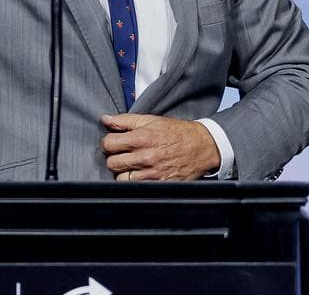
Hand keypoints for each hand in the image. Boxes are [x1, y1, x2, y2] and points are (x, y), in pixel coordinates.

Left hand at [101, 113, 220, 181]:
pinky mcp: (160, 184)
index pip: (108, 144)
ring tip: (130, 165)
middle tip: (121, 155)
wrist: (203, 146)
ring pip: (121, 178)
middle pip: (112, 163)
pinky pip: (136, 187)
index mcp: (142, 138)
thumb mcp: (151, 120)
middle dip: (113, 158)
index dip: (108, 143)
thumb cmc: (177, 132)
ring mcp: (153, 173)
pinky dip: (134, 182)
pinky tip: (139, 174)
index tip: (113, 143)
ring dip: (122, 172)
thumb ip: (125, 120)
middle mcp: (146, 157)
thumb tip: (105, 119)